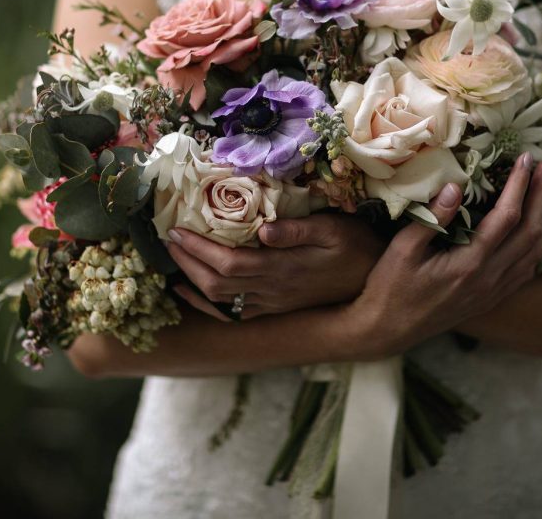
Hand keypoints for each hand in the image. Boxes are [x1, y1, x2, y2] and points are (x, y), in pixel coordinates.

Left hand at [166, 213, 384, 321]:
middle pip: (217, 283)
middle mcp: (272, 290)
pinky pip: (233, 311)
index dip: (199, 249)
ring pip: (221, 299)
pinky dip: (206, 303)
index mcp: (282, 269)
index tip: (178, 229)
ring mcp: (272, 302)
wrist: (373, 282)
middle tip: (168, 237)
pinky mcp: (275, 307)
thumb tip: (264, 229)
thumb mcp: (334, 229)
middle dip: (188, 261)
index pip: (229, 263)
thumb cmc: (355, 246)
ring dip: (192, 279)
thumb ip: (298, 230)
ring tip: (175, 256)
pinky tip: (191, 291)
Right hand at [349, 153, 541, 355]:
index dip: (520, 185)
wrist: (387, 331)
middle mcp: (489, 279)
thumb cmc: (390, 288)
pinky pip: (526, 270)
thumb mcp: (402, 249)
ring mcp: (493, 292)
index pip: (507, 217)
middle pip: (531, 232)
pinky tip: (531, 229)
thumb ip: (433, 218)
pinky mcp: (491, 299)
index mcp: (469, 264)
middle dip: (541, 195)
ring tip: (541, 189)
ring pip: (534, 252)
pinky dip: (535, 244)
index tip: (525, 159)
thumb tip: (456, 186)